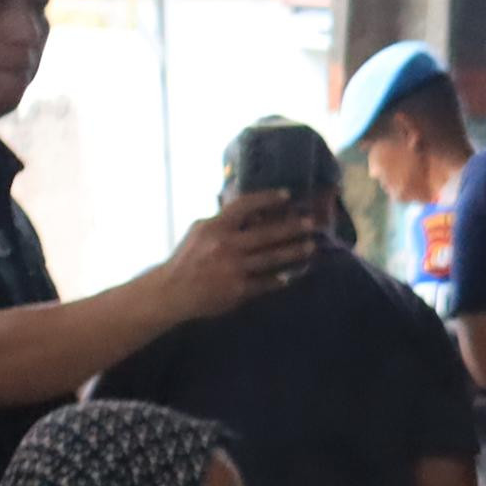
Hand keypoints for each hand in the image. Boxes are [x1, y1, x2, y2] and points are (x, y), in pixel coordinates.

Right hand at [159, 192, 319, 319]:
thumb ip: (223, 221)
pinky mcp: (238, 289)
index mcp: (215, 228)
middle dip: (292, 228)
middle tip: (313, 223)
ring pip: (271, 258)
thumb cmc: (188, 258)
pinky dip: (280, 279)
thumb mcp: (200, 232)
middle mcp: (226, 246)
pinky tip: (293, 275)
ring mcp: (234, 268)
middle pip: (266, 234)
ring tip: (311, 247)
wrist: (172, 291)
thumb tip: (250, 210)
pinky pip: (266, 282)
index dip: (267, 198)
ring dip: (294, 252)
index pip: (244, 206)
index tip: (287, 194)